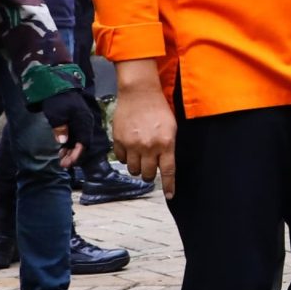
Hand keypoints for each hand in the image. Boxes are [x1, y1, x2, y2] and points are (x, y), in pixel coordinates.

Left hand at [35, 87, 102, 171]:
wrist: (57, 87)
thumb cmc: (58, 101)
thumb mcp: (57, 115)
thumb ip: (60, 128)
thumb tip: (63, 141)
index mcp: (84, 121)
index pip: (83, 142)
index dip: (77, 154)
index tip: (69, 163)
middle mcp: (85, 123)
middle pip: (82, 143)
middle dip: (73, 155)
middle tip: (63, 164)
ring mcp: (80, 123)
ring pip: (78, 141)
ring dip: (70, 151)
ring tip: (61, 159)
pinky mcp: (75, 122)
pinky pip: (74, 136)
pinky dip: (68, 144)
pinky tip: (61, 150)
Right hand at [111, 71, 176, 194]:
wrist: (139, 93)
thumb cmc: (158, 109)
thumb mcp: (171, 128)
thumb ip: (168, 147)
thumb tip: (166, 165)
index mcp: (166, 143)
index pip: (168, 171)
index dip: (169, 186)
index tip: (170, 196)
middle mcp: (149, 146)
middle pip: (148, 174)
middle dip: (150, 174)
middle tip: (150, 167)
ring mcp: (132, 144)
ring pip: (133, 170)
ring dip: (137, 167)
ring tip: (140, 157)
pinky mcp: (119, 140)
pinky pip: (121, 159)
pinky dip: (125, 158)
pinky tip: (129, 149)